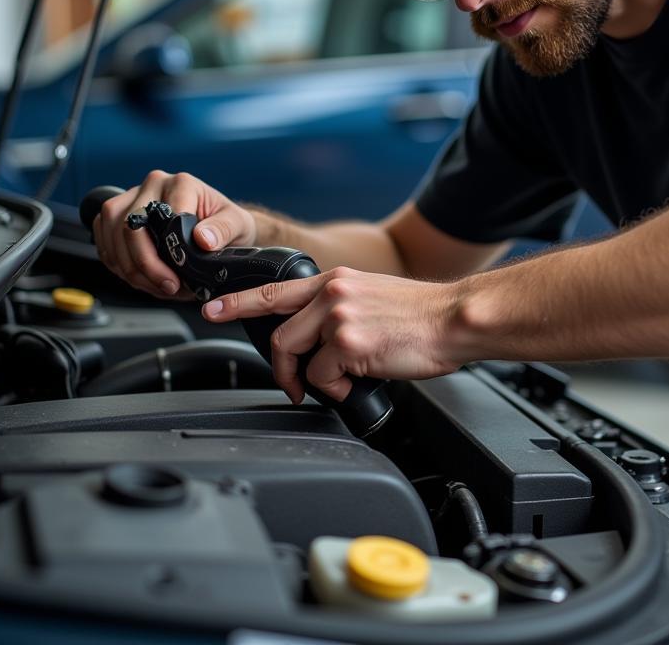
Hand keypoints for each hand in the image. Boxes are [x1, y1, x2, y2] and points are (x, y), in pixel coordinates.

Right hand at [92, 170, 256, 297]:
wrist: (221, 225)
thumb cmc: (227, 223)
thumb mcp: (237, 224)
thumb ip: (223, 229)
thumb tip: (203, 239)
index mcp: (181, 184)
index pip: (161, 217)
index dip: (164, 254)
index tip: (176, 278)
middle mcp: (153, 186)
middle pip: (130, 227)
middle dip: (145, 266)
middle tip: (165, 287)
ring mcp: (132, 198)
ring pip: (113, 236)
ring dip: (129, 269)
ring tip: (155, 286)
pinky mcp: (118, 214)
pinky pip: (105, 241)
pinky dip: (118, 265)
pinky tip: (139, 277)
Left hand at [200, 266, 461, 401]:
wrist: (456, 319)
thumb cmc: (422, 317)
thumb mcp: (372, 298)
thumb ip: (340, 310)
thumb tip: (321, 345)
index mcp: (336, 280)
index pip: (273, 289)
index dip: (237, 302)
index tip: (212, 309)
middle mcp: (332, 293)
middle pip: (279, 334)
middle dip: (281, 367)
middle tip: (294, 385)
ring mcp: (338, 315)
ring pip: (297, 355)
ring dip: (313, 379)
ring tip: (339, 382)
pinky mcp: (348, 341)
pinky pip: (323, 377)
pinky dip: (337, 389)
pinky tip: (360, 380)